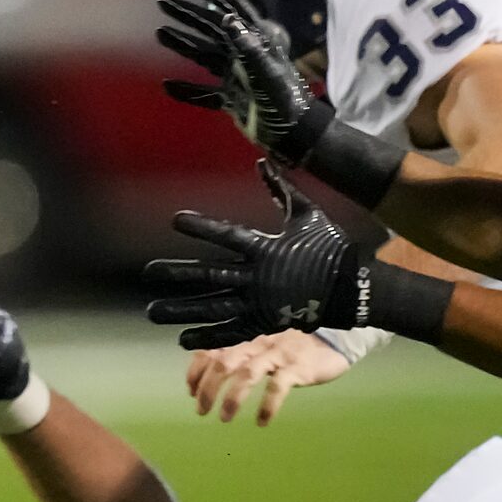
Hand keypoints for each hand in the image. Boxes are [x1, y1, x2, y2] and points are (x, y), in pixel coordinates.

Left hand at [146, 162, 373, 349]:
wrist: (353, 290)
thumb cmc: (330, 248)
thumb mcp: (308, 214)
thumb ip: (282, 190)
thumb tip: (262, 162)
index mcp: (266, 248)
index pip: (227, 235)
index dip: (202, 227)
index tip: (176, 221)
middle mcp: (258, 277)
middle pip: (210, 275)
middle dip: (177, 274)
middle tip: (149, 271)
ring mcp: (260, 303)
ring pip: (213, 307)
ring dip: (181, 311)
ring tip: (153, 312)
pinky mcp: (265, 323)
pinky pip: (231, 332)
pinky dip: (207, 337)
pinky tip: (182, 340)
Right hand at [157, 0, 407, 204]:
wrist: (294, 135)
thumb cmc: (285, 101)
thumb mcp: (267, 72)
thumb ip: (248, 47)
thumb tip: (227, 18)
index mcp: (255, 42)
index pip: (233, 8)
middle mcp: (243, 55)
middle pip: (211, 27)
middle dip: (188, 13)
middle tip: (163, 2)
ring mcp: (236, 76)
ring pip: (203, 54)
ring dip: (182, 43)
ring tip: (160, 33)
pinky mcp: (231, 98)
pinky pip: (203, 92)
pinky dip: (186, 90)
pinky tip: (167, 86)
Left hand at [187, 330, 352, 424]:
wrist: (335, 338)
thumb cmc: (295, 347)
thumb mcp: (264, 350)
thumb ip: (241, 358)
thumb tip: (211, 374)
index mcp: (247, 342)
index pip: (213, 350)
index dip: (196, 370)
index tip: (190, 391)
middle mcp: (258, 346)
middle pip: (223, 363)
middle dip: (207, 388)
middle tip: (201, 411)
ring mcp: (279, 356)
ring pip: (247, 373)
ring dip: (231, 398)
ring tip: (224, 418)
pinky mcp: (299, 368)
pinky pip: (278, 386)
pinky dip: (267, 405)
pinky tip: (262, 421)